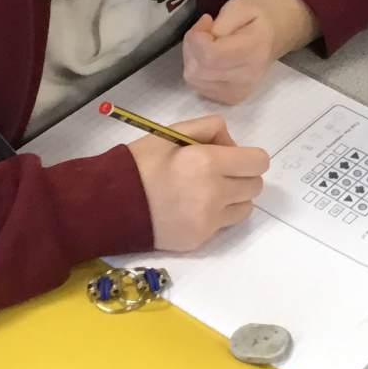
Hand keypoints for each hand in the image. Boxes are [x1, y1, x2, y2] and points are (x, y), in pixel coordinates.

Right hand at [125, 114, 270, 252]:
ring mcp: (208, 221)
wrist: (109, 206)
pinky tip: (191, 208)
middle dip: (242, 176)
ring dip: (234, 198)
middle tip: (217, 173)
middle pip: (255, 185)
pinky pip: (224, 225)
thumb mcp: (172, 132)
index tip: (232, 157)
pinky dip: (216, 215)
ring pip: (245, 207)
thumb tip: (233, 145)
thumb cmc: (140, 164)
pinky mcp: (200, 240)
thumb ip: (210, 128)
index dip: (249, 157)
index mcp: (208, 162)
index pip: (258, 162)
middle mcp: (214, 194)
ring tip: (206, 192)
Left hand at [181, 0, 316, 103]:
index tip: (206, 22)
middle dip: (191, 46)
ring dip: (192, 59)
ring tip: (206, 44)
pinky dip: (197, 71)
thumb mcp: (241, 5)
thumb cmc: (260, 15)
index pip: (210, 55)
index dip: (196, 37)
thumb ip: (221, 22)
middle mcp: (247, 77)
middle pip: (198, 70)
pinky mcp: (232, 98)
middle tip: (204, 31)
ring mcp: (240, 91)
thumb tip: (205, 39)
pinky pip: (200, 87)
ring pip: (194, 80)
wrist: (280, 32)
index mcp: (253, 51)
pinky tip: (209, 59)